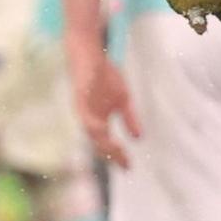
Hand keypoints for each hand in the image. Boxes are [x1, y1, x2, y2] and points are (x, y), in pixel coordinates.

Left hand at [68, 38, 140, 165]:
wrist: (89, 52)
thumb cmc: (104, 75)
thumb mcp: (122, 98)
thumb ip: (130, 118)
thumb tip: (140, 138)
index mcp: (98, 121)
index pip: (107, 144)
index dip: (118, 156)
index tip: (129, 167)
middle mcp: (89, 119)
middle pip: (98, 143)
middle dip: (112, 154)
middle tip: (125, 163)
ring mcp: (83, 109)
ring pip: (91, 132)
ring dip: (102, 143)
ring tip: (116, 151)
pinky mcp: (79, 97)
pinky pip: (84, 114)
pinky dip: (92, 124)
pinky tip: (102, 129)